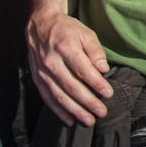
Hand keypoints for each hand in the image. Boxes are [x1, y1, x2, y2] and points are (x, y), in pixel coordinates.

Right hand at [27, 8, 112, 125]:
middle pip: (71, 86)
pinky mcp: (36, 79)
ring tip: (88, 120)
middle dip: (88, 102)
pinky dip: (58, 110)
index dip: (96, 84)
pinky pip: (47, 98)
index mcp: (66, 48)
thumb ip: (95, 51)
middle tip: (102, 113)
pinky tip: (69, 120)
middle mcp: (51, 62)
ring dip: (74, 110)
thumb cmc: (68, 29)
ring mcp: (42, 72)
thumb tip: (103, 69)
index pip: (83, 70)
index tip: (109, 94)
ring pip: (59, 95)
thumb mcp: (86, 33)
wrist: (40, 25)